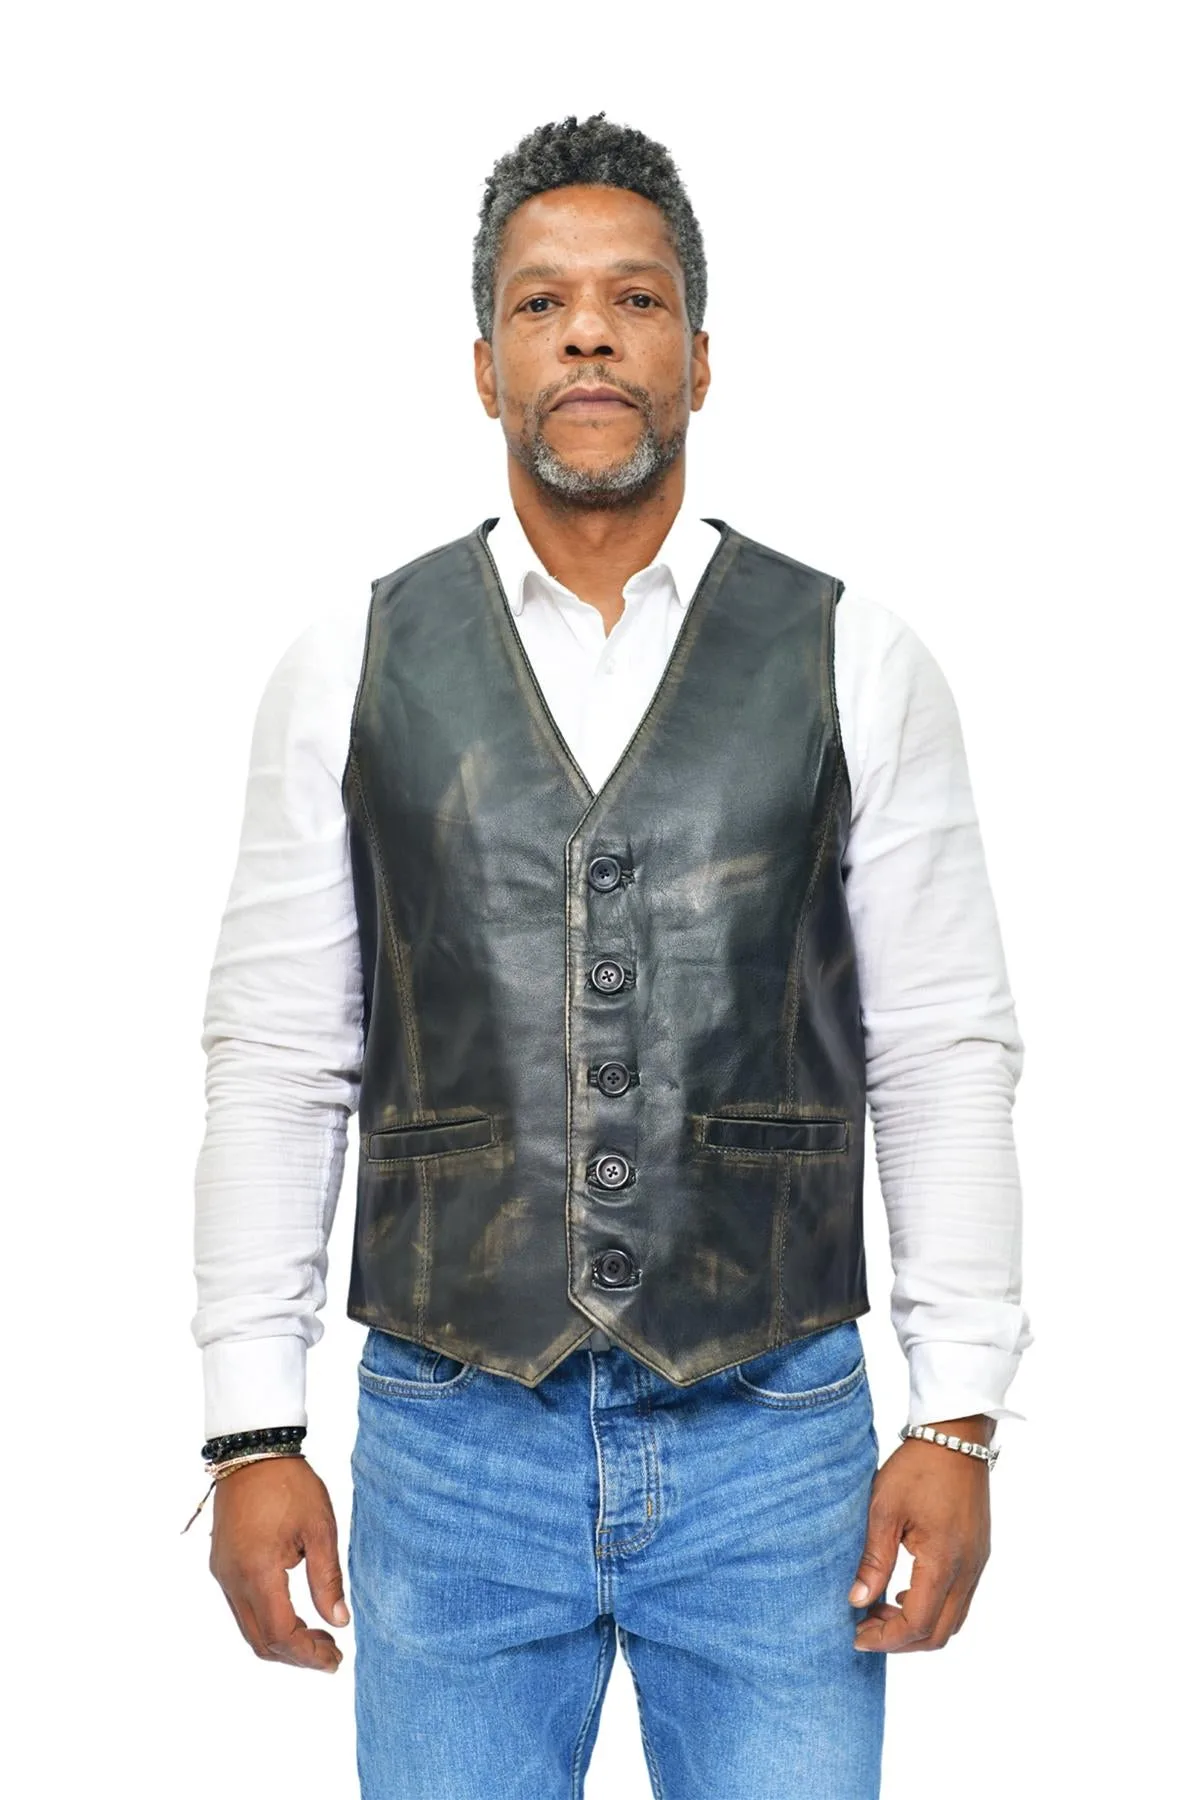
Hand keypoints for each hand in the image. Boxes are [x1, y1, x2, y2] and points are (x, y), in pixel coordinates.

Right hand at [209, 1455, 349, 1672]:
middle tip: (331, 1654)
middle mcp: (233, 1580)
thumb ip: (327, 1579)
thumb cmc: (290, 1484)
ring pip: (248, 1628)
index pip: (280, 1633)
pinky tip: (293, 1613)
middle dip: (296, 1655)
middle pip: (260, 1641)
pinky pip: (242, 1608)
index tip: (335, 1657)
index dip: (308, 1654)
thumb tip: (339, 1622)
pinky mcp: (221, 1565)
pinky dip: (267, 1621)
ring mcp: (223, 1573)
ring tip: (318, 1637)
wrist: (252, 1450)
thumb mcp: (319, 1528)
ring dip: (281, 1640)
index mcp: (258, 1571)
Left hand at [848, 1415, 991, 1652]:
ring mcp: (978, 1563)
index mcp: (944, 1561)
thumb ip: (874, 1559)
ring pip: (952, 1620)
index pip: (918, 1623)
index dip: (887, 1639)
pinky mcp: (978, 1554)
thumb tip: (857, 1601)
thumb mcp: (884, 1509)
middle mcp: (968, 1570)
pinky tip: (904, 1592)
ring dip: (918, 1626)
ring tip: (880, 1609)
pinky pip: (959, 1600)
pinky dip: (932, 1608)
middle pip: (940, 1633)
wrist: (955, 1437)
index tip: (857, 1636)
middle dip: (902, 1641)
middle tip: (866, 1627)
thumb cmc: (917, 1467)